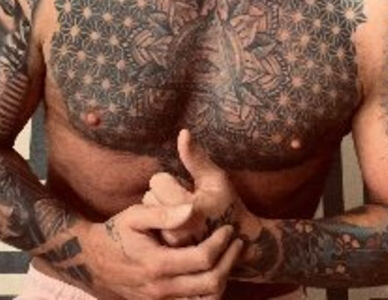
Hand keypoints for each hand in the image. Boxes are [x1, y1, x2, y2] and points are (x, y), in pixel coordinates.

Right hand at [79, 201, 242, 299]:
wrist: (94, 261)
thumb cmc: (116, 232)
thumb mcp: (135, 215)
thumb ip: (163, 213)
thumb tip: (192, 208)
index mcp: (157, 265)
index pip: (202, 260)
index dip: (221, 244)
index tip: (228, 228)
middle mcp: (162, 289)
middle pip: (210, 284)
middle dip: (229, 262)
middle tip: (237, 242)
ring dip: (224, 279)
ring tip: (231, 256)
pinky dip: (210, 291)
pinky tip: (215, 270)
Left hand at [143, 130, 260, 247]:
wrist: (239, 241)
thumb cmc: (227, 204)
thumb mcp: (215, 177)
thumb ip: (195, 157)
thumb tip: (182, 132)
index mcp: (189, 209)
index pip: (157, 181)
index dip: (170, 180)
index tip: (186, 188)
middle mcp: (177, 231)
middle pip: (149, 197)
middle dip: (163, 196)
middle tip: (183, 203)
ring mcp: (172, 246)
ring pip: (148, 215)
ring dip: (160, 211)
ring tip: (180, 216)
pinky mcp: (168, 255)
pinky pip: (151, 229)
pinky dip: (159, 226)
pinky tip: (175, 228)